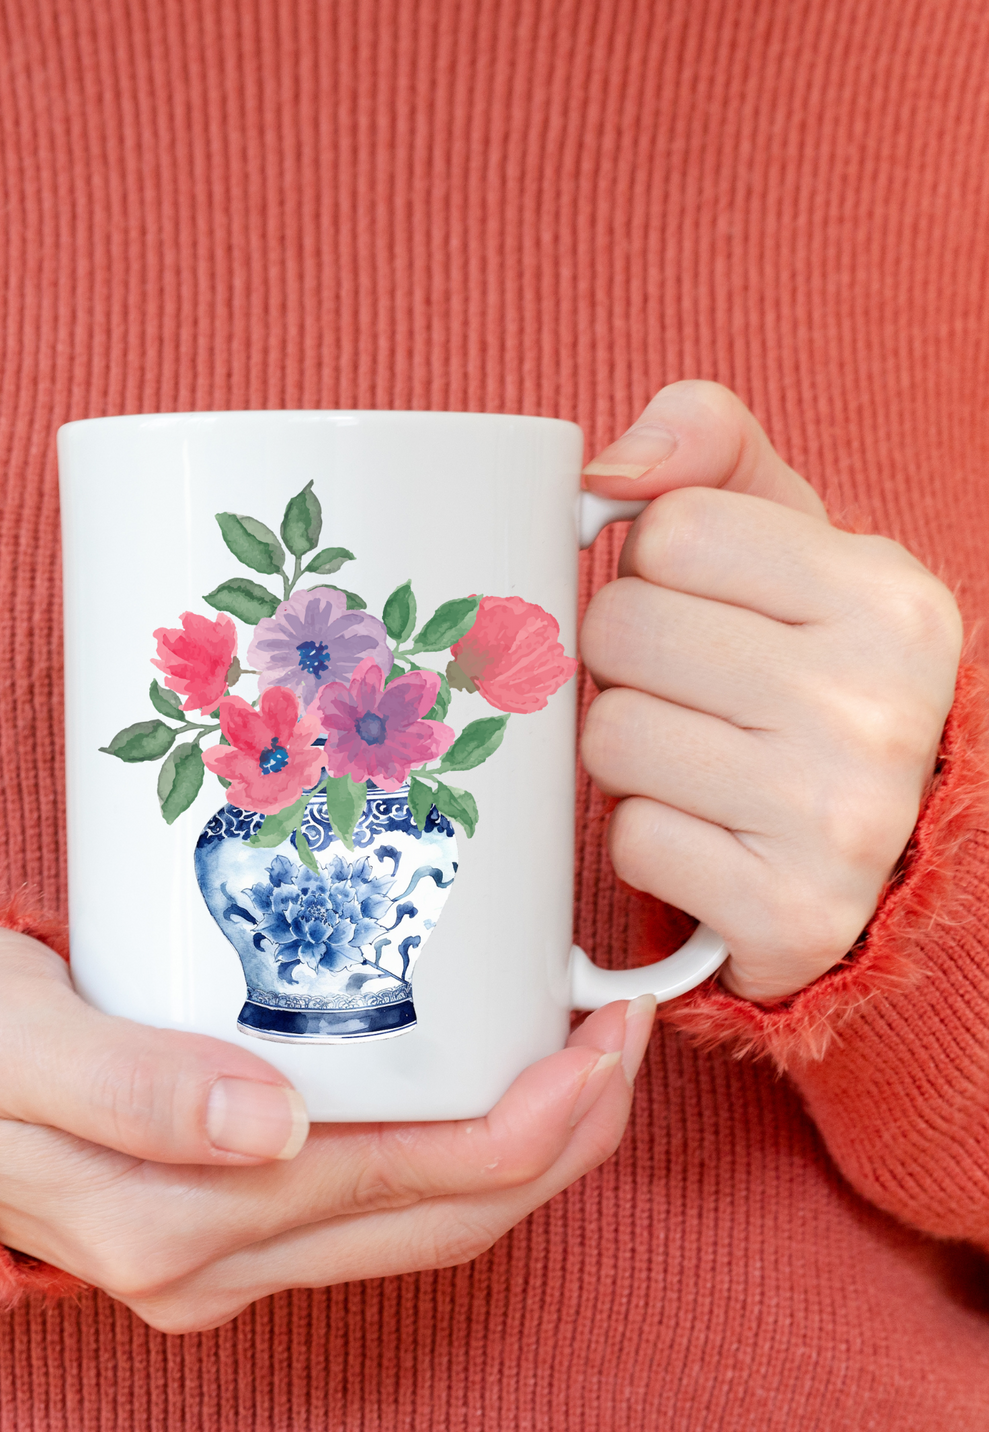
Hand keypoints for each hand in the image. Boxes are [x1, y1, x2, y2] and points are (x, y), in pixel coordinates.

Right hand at [0, 920, 655, 1333]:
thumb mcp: (19, 1040)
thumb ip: (133, 1086)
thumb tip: (270, 1124)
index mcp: (175, 1223)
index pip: (398, 1187)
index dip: (521, 1126)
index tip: (597, 1041)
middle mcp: (215, 1262)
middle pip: (435, 1221)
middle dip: (554, 1141)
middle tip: (622, 1038)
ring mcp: (223, 1255)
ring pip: (416, 1225)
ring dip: (517, 1151)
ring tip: (581, 1059)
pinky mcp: (224, 1219)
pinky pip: (371, 1204)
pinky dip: (449, 1152)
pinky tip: (480, 1084)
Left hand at [579, 380, 962, 1000]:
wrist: (876, 851)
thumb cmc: (804, 671)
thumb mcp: (789, 539)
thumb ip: (713, 447)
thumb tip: (611, 468)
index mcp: (889, 597)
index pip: (667, 531)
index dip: (655, 569)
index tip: (702, 610)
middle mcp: (882, 705)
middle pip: (622, 631)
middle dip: (625, 661)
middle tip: (684, 693)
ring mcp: (844, 819)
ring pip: (611, 737)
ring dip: (625, 754)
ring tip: (692, 762)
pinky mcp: (794, 915)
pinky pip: (633, 842)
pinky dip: (647, 840)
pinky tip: (705, 835)